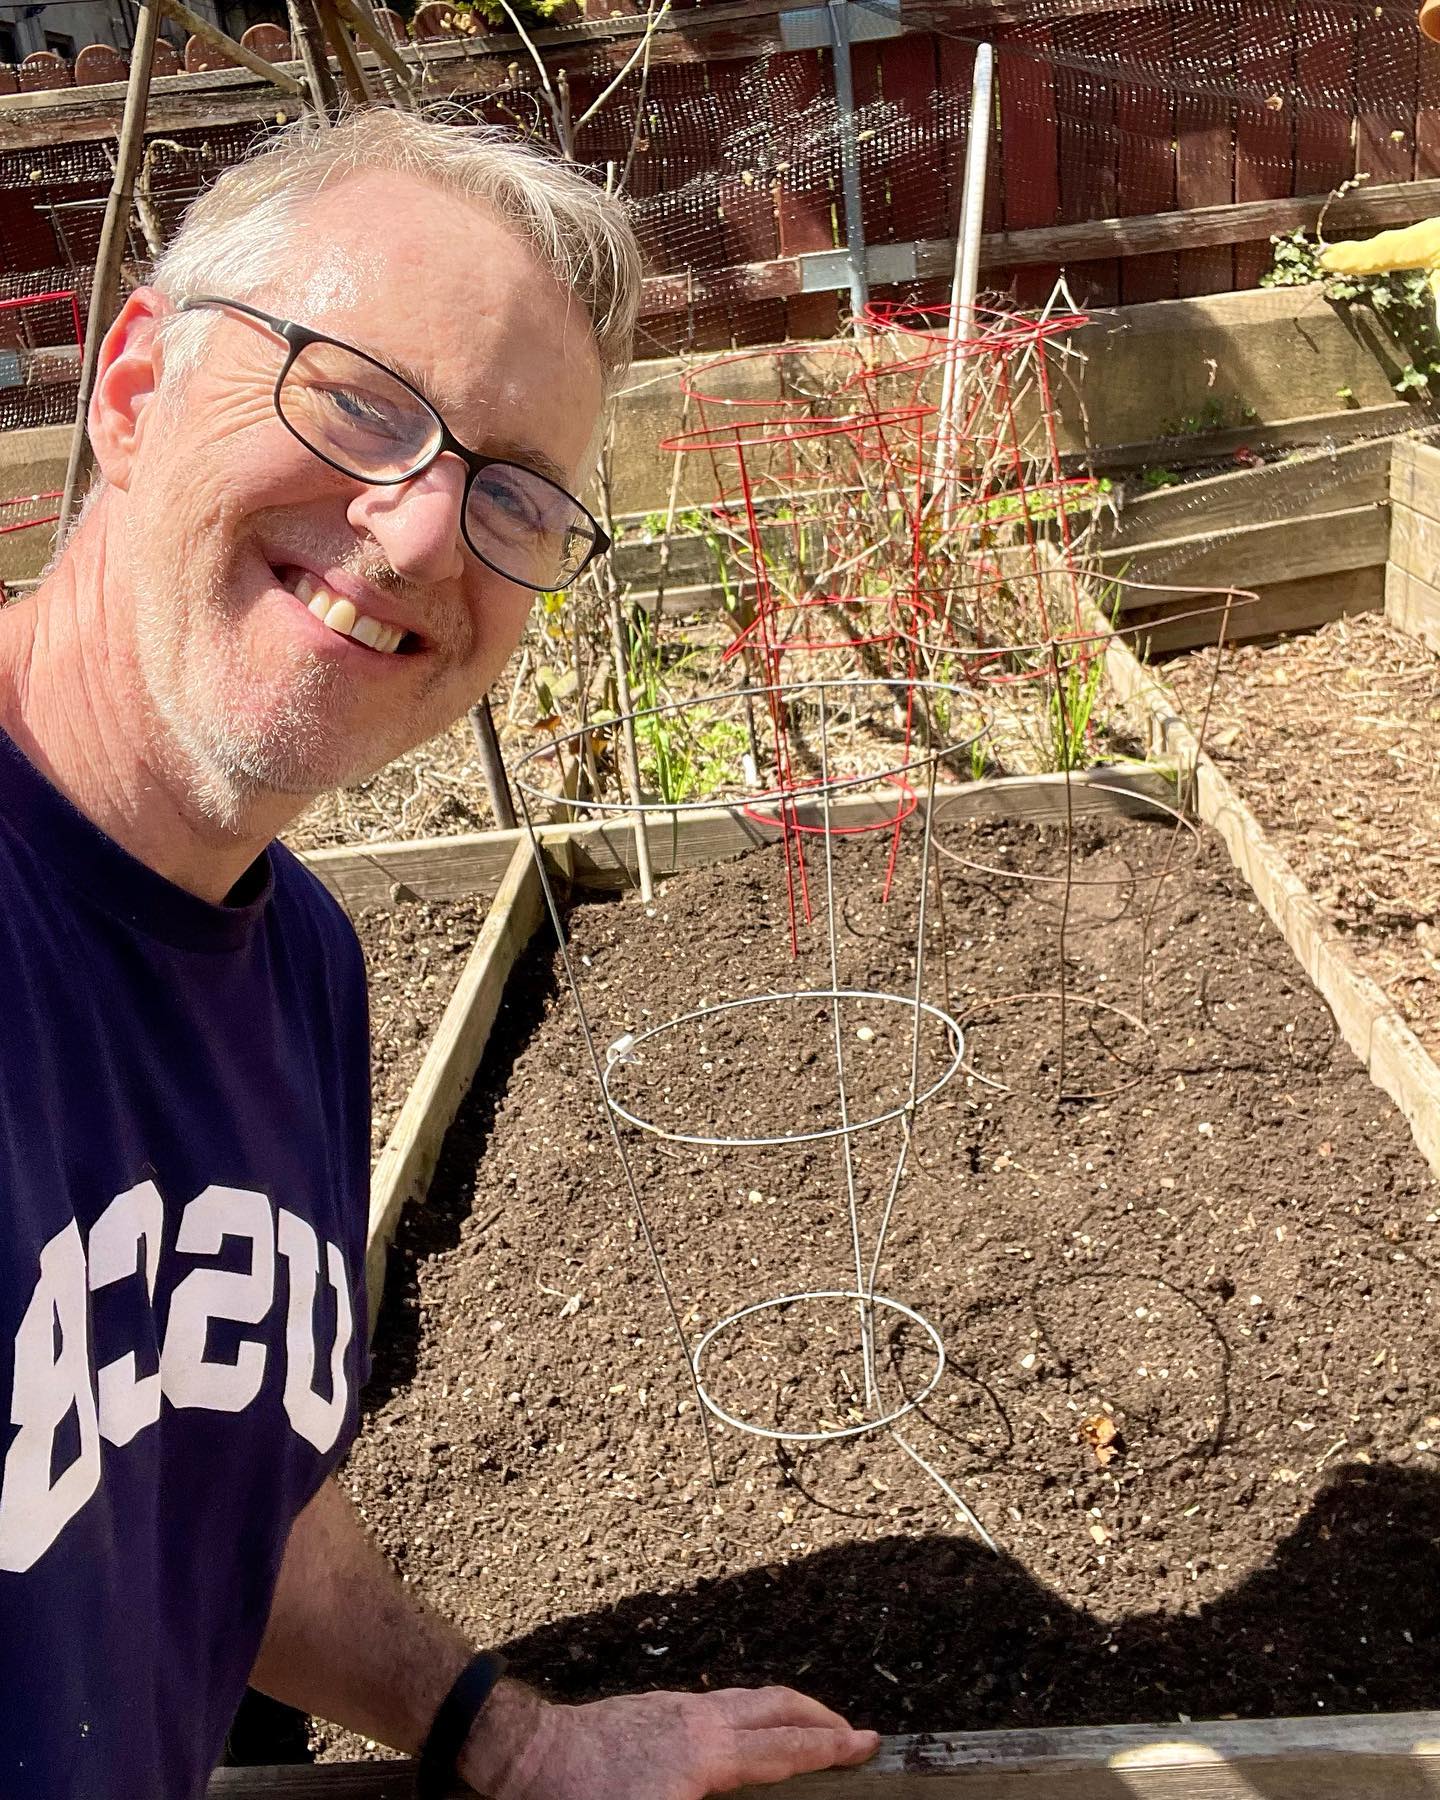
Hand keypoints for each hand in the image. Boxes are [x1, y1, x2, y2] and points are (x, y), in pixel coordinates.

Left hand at [460, 1680, 879, 1798]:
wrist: (527, 1754)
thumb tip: (742, 1790)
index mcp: (706, 1754)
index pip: (785, 1748)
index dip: (831, 1746)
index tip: (868, 1742)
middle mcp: (699, 1720)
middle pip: (776, 1707)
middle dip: (820, 1717)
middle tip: (853, 1732)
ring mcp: (677, 1707)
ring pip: (748, 1699)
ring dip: (787, 1711)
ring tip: (808, 1728)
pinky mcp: (655, 1707)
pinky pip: (722, 1703)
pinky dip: (752, 1712)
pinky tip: (743, 1733)